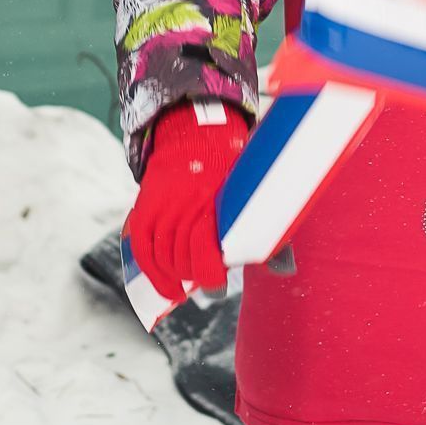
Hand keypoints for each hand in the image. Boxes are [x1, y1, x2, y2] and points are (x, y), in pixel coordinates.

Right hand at [127, 103, 246, 304]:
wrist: (196, 135)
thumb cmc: (231, 170)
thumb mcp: (250, 194)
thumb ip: (265, 232)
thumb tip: (283, 271)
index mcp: (215, 197)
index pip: (202, 244)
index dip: (208, 272)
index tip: (216, 288)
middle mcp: (185, 201)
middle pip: (181, 255)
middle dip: (194, 276)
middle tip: (207, 282)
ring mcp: (162, 204)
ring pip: (162, 254)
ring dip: (175, 276)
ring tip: (189, 283)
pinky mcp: (146, 206)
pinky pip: (142, 247)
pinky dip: (152, 273)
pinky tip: (168, 289)